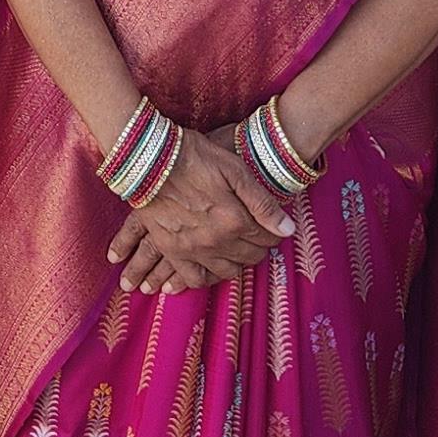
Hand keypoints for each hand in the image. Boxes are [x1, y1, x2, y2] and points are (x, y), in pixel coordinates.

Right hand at [111, 129, 291, 292]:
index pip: (268, 239)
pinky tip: (208, 272)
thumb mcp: (235, 170)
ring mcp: (193, 249)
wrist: (149, 158)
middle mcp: (217, 241)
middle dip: (258, 248)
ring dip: (236, 264)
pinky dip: (204, 279)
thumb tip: (288, 230)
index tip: (270, 227)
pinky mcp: (172, 250)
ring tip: (235, 252)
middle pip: (250, 257)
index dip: (273, 233)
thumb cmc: (195, 157)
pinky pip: (193, 278)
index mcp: (236, 221)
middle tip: (255, 237)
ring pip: (226, 272)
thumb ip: (263, 203)